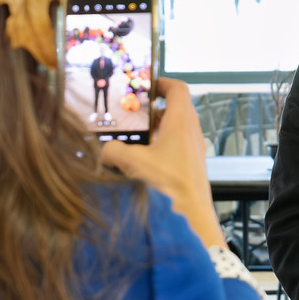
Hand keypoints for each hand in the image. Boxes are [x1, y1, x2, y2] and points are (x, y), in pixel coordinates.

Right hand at [100, 79, 224, 252]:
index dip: (162, 82)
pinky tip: (141, 160)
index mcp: (181, 122)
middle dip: (153, 108)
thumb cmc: (170, 187)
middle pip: (175, 108)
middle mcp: (191, 133)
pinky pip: (176, 148)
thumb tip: (104, 150)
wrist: (191, 217)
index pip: (178, 89)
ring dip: (155, 129)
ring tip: (133, 136)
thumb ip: (113, 151)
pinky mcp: (191, 167)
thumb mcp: (133, 164)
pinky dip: (159, 147)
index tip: (146, 84)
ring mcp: (193, 150)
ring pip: (175, 129)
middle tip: (133, 111)